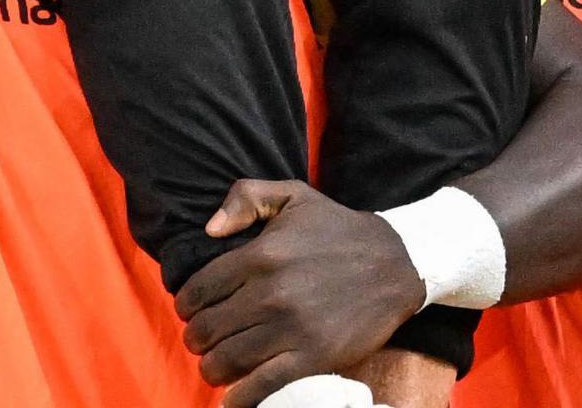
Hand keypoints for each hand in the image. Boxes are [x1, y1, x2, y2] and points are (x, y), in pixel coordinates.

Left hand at [177, 179, 425, 407]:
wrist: (396, 262)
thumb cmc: (338, 229)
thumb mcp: (293, 195)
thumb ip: (245, 197)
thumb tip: (210, 229)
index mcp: (260, 255)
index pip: (199, 290)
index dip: (185, 305)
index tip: (189, 312)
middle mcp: (270, 294)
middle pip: (207, 329)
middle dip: (196, 338)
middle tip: (202, 340)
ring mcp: (291, 328)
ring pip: (227, 359)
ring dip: (212, 367)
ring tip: (215, 364)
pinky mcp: (313, 356)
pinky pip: (263, 385)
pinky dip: (239, 397)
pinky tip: (231, 397)